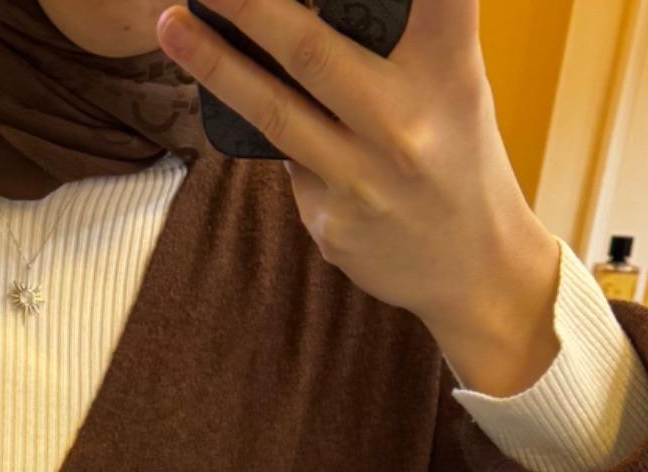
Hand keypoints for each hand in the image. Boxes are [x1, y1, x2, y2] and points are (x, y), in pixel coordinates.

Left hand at [156, 0, 563, 395]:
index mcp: (448, 70)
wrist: (475, 270)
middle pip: (311, 51)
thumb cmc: (457, 155)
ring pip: (274, 111)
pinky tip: (245, 104)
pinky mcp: (330, 223)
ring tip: (172, 27)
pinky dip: (263, 128)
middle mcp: (404, 123)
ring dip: (215, 66)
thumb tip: (320, 3)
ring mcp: (362, 180)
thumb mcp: (456, 82)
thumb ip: (412, 34)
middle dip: (249, 7)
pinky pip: (284, 162)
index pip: (432, 1)